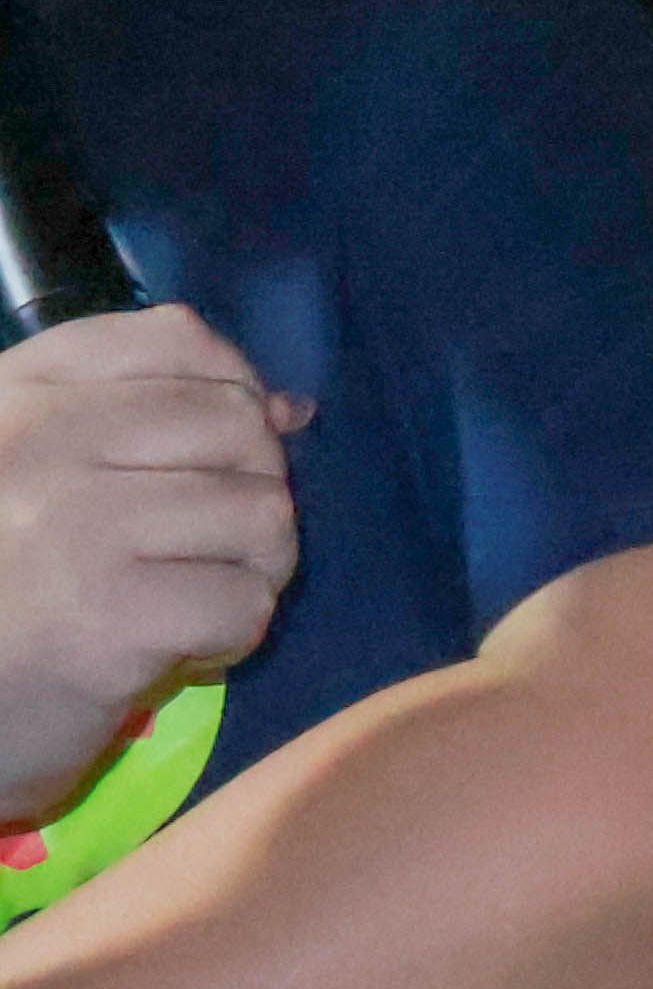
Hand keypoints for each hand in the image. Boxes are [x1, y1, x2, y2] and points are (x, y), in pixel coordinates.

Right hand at [0, 307, 301, 818]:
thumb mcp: (42, 481)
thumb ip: (148, 425)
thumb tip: (289, 407)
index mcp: (14, 396)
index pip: (177, 338)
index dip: (232, 392)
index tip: (212, 456)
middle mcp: (38, 441)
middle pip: (239, 426)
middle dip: (250, 496)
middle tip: (199, 553)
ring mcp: (73, 523)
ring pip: (262, 513)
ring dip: (248, 572)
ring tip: (185, 601)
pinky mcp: (110, 614)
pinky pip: (246, 601)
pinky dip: (229, 636)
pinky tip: (171, 650)